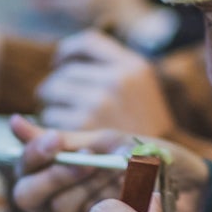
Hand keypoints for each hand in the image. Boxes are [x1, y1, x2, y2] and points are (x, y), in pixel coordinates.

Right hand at [10, 116, 210, 211]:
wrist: (195, 183)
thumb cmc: (153, 159)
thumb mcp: (110, 141)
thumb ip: (66, 139)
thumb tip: (14, 123)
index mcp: (62, 170)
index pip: (25, 167)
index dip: (33, 154)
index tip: (55, 141)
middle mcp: (65, 198)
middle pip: (28, 195)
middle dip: (54, 177)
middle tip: (85, 165)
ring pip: (59, 210)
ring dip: (87, 189)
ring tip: (117, 177)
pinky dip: (112, 207)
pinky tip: (133, 196)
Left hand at [37, 31, 176, 134]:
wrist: (161, 168)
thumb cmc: (145, 129)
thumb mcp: (140, 90)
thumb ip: (109, 69)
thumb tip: (59, 60)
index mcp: (134, 67)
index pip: (88, 42)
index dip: (68, 51)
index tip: (60, 63)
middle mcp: (117, 80)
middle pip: (64, 71)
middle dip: (57, 87)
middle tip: (62, 104)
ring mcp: (100, 103)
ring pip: (52, 92)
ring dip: (51, 106)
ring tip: (68, 121)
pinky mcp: (83, 127)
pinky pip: (49, 117)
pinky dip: (51, 130)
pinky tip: (68, 139)